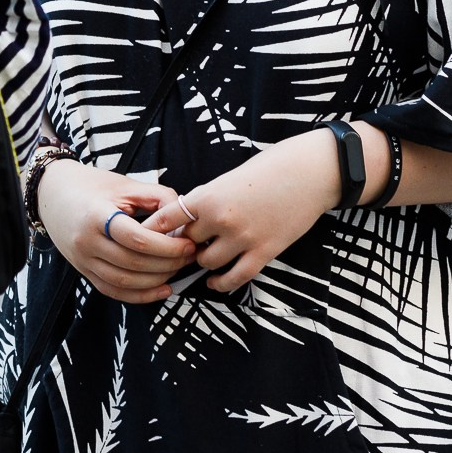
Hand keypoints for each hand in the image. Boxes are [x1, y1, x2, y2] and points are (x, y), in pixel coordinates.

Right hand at [38, 160, 194, 304]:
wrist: (52, 194)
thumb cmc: (93, 185)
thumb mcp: (126, 184)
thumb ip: (158, 198)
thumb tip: (184, 219)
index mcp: (96, 215)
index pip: (136, 238)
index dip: (167, 245)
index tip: (188, 243)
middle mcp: (86, 242)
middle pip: (133, 262)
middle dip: (168, 263)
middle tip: (190, 255)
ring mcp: (82, 260)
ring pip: (124, 281)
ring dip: (157, 280)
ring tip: (179, 269)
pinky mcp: (84, 271)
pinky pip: (113, 291)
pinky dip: (140, 296)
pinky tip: (162, 289)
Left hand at [139, 131, 338, 292]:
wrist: (307, 172)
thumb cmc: (267, 169)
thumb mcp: (226, 179)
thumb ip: (204, 201)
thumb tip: (183, 222)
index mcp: (207, 196)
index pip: (166, 220)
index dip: (153, 232)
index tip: (143, 239)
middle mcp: (220, 219)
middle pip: (186, 244)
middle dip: (183, 246)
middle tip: (183, 247)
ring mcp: (242, 238)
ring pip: (206, 263)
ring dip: (204, 261)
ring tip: (205, 257)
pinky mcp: (264, 252)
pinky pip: (235, 277)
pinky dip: (221, 283)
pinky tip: (215, 282)